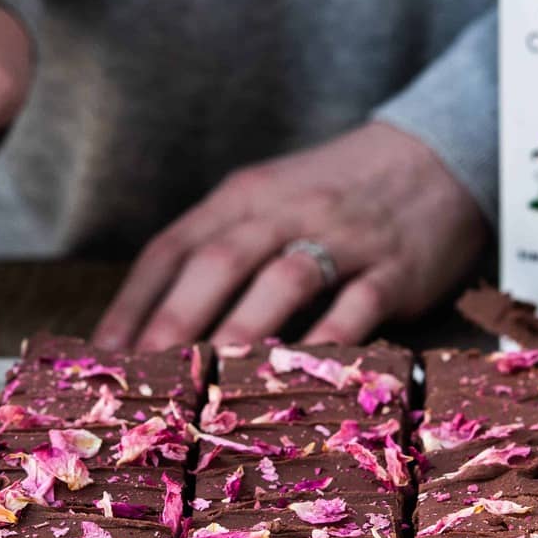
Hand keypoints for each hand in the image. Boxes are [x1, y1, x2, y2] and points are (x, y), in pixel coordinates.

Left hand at [95, 122, 488, 349]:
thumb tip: (152, 331)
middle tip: (143, 378)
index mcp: (241, 198)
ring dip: (244, 331)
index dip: (132, 303)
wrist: (437, 155)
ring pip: (284, 281)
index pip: (172, 249)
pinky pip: (358, 306)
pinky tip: (302, 375)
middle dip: (175, 323)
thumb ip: (217, 253)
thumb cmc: (334, 194)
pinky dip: (328, 342)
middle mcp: (284, 211)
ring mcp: (342, 238)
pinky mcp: (394, 268)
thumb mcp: (267, 204)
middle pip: (218, 263)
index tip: (101, 356)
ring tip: (210, 382)